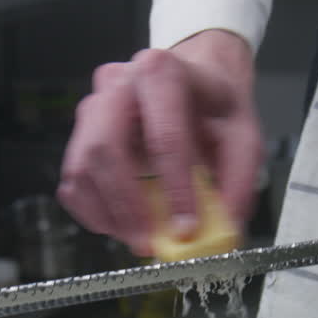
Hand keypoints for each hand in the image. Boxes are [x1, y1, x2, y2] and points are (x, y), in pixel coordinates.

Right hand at [57, 30, 262, 255]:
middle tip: (149, 243)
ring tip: (138, 239)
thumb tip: (225, 227)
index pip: (164, 136)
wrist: (196, 82)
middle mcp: (118, 85)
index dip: (174, 189)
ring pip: (82, 166)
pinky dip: (91, 211)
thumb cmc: (215, 106)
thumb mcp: (244, 136)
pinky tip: (119, 225)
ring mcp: (93, 107)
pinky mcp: (82, 135)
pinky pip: (73, 179)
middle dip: (126, 205)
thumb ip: (239, 182)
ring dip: (107, 213)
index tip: (187, 228)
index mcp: (162, 73)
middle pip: (105, 147)